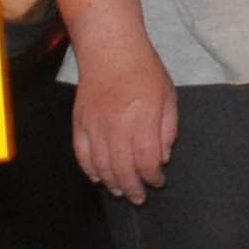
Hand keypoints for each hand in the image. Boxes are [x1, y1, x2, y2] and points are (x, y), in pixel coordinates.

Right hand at [74, 45, 180, 200]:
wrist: (110, 50)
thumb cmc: (144, 70)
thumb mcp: (168, 96)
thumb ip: (167, 129)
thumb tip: (162, 158)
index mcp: (142, 119)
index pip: (147, 160)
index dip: (153, 177)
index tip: (159, 182)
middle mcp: (117, 126)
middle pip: (123, 169)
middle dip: (133, 188)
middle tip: (139, 198)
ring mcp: (95, 126)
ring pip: (101, 166)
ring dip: (112, 183)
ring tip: (121, 192)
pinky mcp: (80, 123)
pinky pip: (82, 154)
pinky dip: (90, 170)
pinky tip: (99, 178)